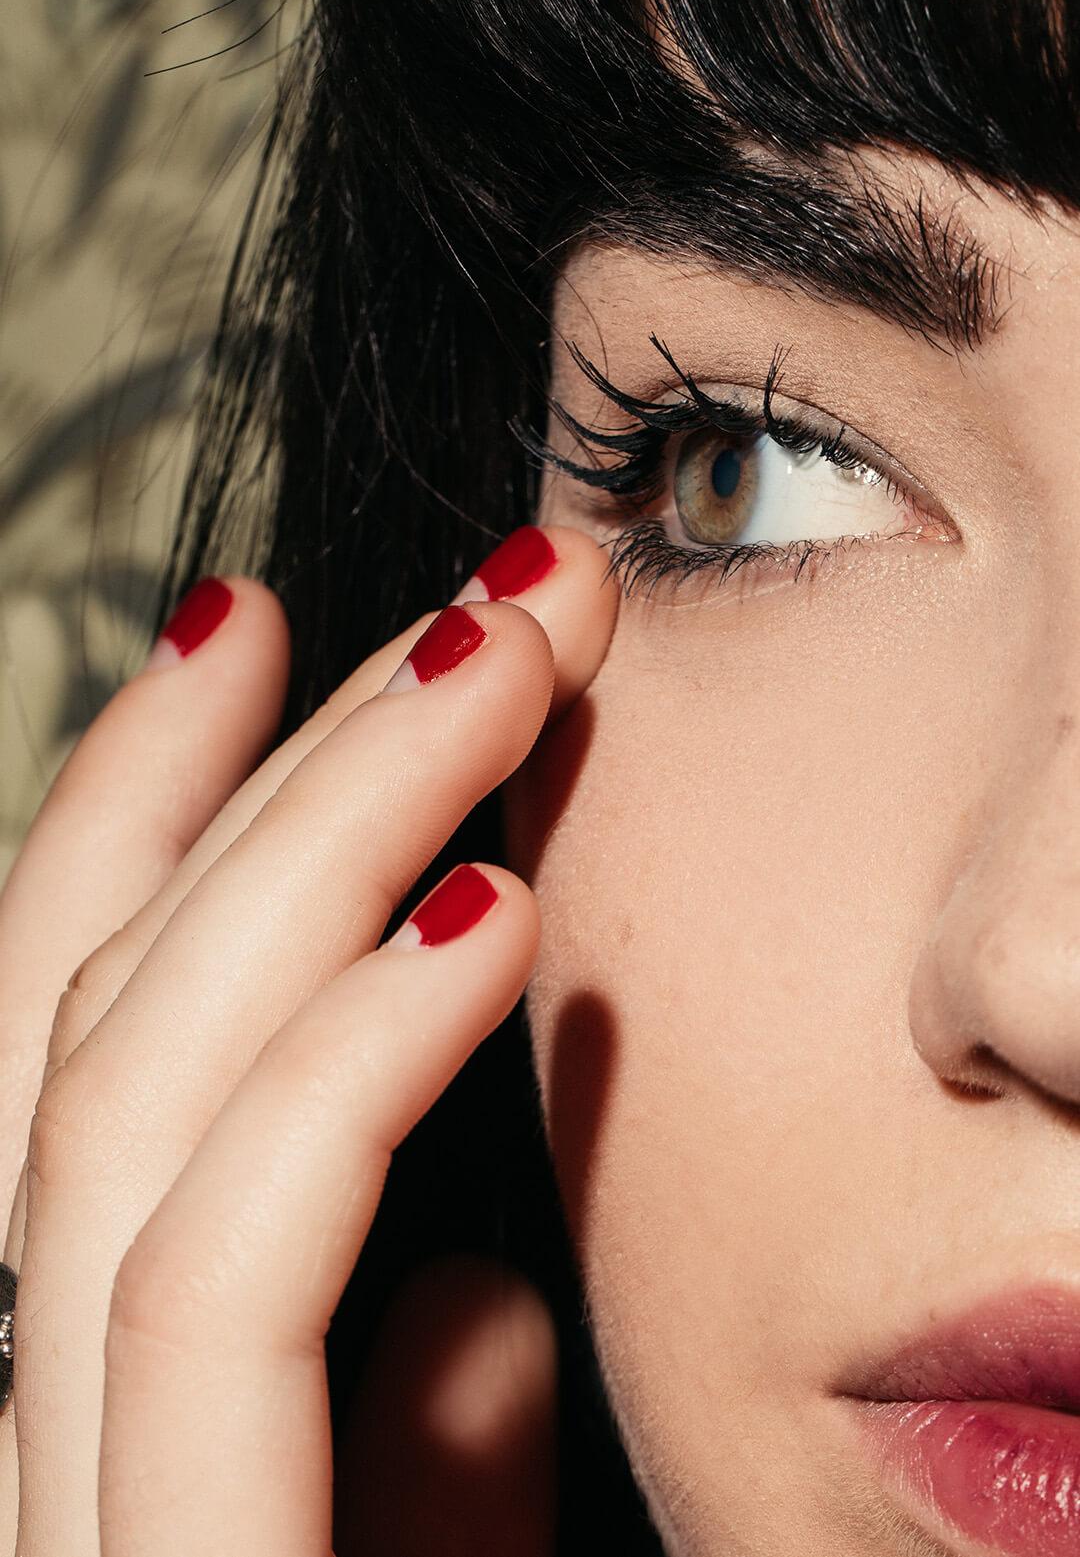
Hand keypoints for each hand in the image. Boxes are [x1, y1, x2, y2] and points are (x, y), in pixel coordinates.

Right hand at [0, 525, 617, 1554]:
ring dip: (335, 833)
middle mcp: (33, 1414)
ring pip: (132, 1087)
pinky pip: (217, 1268)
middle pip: (103, 1011)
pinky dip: (343, 1066)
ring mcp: (60, 1497)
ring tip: (509, 666)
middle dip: (290, 766)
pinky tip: (489, 915)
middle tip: (481, 600)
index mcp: (98, 1397)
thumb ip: (421, 1457)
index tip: (257, 623)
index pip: (72, 1039)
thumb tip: (476, 1296)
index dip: (146, 806)